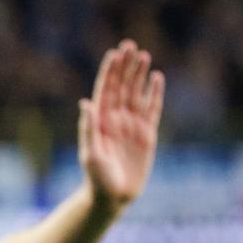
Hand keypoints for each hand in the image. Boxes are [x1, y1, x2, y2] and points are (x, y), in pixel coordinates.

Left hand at [79, 39, 164, 212]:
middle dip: (126, 67)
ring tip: (144, 55)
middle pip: (122, 87)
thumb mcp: (91, 154)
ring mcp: (132, 125)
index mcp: (100, 121)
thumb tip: (86, 103)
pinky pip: (152, 109)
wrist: (113, 197)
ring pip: (137, 94)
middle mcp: (115, 119)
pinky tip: (157, 78)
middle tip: (131, 45)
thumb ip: (89, 129)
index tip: (115, 53)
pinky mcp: (147, 134)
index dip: (111, 72)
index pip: (106, 90)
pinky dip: (155, 93)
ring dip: (140, 75)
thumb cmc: (96, 179)